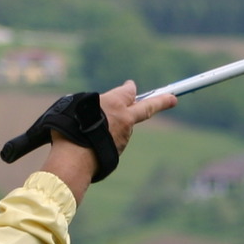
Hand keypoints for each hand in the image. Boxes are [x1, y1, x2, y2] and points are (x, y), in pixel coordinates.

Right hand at [41, 83, 169, 203]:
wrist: (73, 157)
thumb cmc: (69, 127)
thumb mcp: (77, 106)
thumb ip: (95, 106)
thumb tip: (101, 114)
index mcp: (114, 103)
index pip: (127, 91)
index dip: (129, 89)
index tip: (131, 86)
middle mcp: (125, 119)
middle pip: (147, 107)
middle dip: (162, 101)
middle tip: (173, 99)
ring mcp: (124, 137)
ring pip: (124, 128)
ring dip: (115, 128)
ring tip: (90, 131)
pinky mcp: (119, 151)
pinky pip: (113, 141)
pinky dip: (106, 140)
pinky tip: (90, 143)